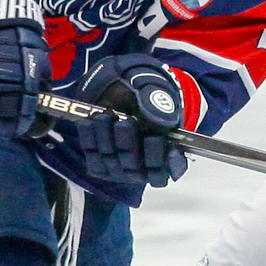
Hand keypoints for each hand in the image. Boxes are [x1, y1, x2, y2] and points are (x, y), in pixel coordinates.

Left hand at [70, 53, 189, 188]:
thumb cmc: (146, 98)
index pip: (175, 168)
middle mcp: (145, 169)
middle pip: (138, 167)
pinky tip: (92, 118)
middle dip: (130, 143)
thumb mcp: (155, 96)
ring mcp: (121, 171)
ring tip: (106, 114)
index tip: (172, 150)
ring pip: (112, 160)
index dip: (174, 163)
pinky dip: (90, 136)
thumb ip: (158, 107)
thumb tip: (154, 119)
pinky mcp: (99, 166)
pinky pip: (92, 154)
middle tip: (126, 122)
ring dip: (106, 137)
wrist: (122, 94)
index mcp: (168, 154)